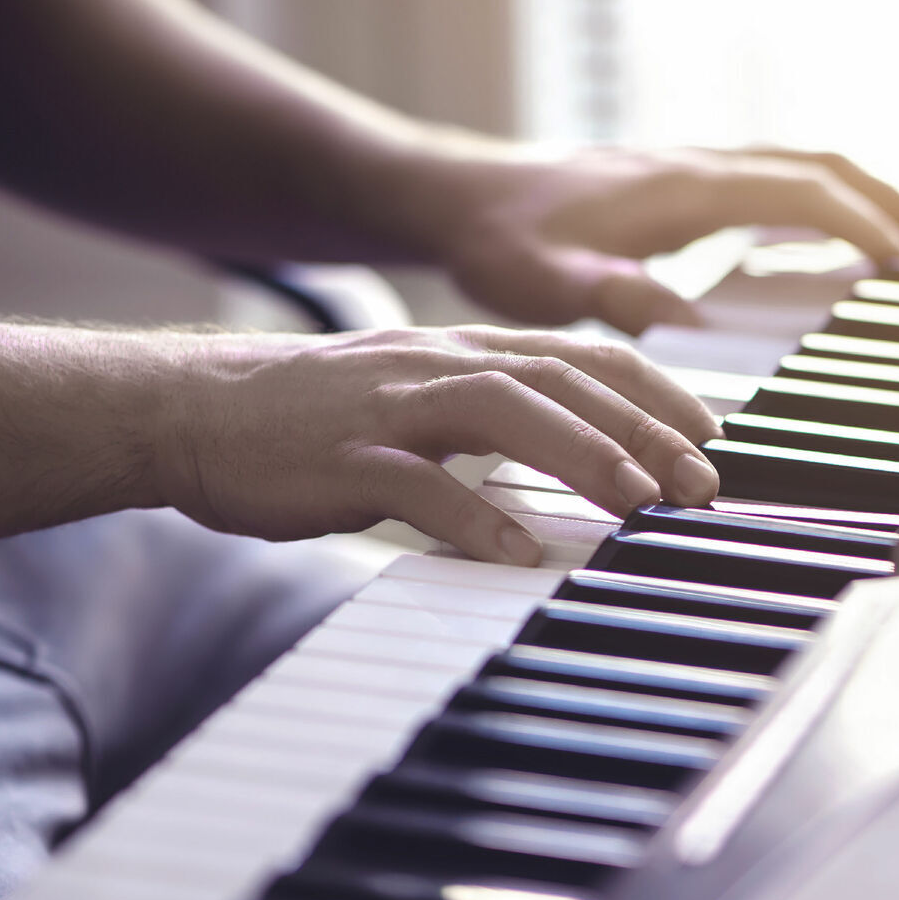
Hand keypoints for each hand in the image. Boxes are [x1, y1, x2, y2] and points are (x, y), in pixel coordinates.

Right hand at [159, 325, 722, 564]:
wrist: (187, 411)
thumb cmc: (312, 418)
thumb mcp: (417, 399)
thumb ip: (494, 417)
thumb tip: (579, 453)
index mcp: (459, 349)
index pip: (580, 354)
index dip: (654, 388)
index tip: (711, 432)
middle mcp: (434, 363)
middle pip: (560, 378)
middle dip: (642, 427)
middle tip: (702, 481)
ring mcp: (388, 406)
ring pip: (502, 410)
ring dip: (581, 455)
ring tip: (638, 504)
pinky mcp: (341, 457)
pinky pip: (416, 484)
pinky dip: (472, 514)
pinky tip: (519, 550)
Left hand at [407, 144, 898, 334]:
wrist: (458, 197)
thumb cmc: (499, 241)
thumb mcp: (545, 283)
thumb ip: (613, 299)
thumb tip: (686, 323)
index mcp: (681, 188)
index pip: (796, 190)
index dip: (858, 220)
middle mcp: (696, 166)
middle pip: (817, 167)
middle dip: (883, 202)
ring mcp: (692, 168)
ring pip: (800, 166)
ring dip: (859, 195)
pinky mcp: (681, 183)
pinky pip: (772, 179)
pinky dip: (820, 200)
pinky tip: (829, 235)